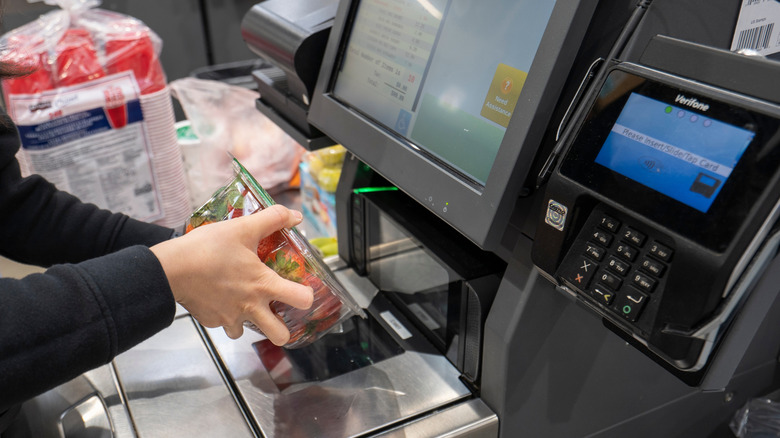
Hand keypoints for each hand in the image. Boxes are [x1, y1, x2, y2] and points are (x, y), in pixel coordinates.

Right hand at [151, 204, 313, 344]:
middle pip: (280, 336)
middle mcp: (250, 307)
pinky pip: (222, 324)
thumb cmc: (207, 249)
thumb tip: (294, 215)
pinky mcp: (211, 321)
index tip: (302, 291)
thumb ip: (272, 219)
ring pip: (246, 332)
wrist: (170, 269)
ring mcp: (230, 318)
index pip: (302, 300)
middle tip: (276, 314)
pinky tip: (217, 297)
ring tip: (241, 303)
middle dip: (282, 329)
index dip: (307, 297)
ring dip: (247, 321)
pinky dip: (222, 315)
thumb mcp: (243, 227)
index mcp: (263, 285)